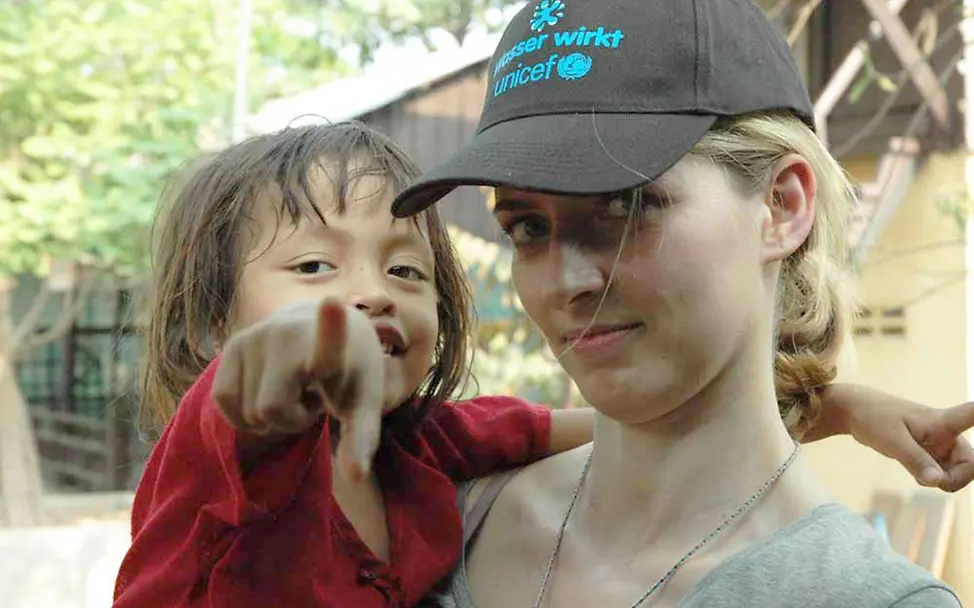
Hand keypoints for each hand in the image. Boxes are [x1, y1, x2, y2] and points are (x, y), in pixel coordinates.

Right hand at [212, 299, 385, 482]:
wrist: (332, 326)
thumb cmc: (351, 375)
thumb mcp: (363, 407)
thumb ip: (361, 440)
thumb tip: (355, 477)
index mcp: (333, 348)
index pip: (329, 344)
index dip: (330, 327)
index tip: (333, 303)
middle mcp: (288, 333)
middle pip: (270, 412)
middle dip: (291, 418)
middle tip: (313, 398)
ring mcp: (255, 336)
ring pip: (249, 412)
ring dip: (271, 415)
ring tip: (295, 388)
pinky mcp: (232, 344)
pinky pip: (224, 401)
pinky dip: (246, 412)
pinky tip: (270, 392)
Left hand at [849, 393, 973, 492]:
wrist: (856, 412)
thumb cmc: (873, 418)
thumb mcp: (892, 441)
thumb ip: (916, 461)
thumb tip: (938, 483)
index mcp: (943, 422)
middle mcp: (948, 434)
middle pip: (971, 465)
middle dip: (957, 479)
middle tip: (933, 481)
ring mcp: (941, 445)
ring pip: (958, 473)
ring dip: (944, 480)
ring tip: (920, 471)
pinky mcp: (932, 454)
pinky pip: (944, 474)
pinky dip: (935, 479)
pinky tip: (920, 472)